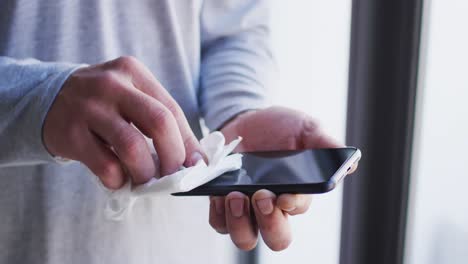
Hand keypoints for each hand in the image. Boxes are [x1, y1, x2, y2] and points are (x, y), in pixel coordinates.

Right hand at [43, 56, 203, 188]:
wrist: (48, 98)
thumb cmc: (102, 103)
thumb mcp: (130, 96)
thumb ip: (159, 120)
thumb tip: (194, 159)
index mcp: (133, 73)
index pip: (172, 110)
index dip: (188, 142)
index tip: (197, 165)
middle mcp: (112, 85)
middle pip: (159, 123)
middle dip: (173, 157)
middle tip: (172, 175)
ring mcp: (89, 108)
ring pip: (133, 147)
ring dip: (146, 172)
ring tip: (144, 179)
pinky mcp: (71, 133)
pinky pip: (106, 165)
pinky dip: (119, 180)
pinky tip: (118, 179)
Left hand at [209, 106, 354, 250]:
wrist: (246, 121)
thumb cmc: (280, 128)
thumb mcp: (304, 128)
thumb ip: (325, 144)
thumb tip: (352, 164)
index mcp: (297, 193)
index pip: (298, 210)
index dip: (293, 206)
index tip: (284, 195)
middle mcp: (273, 208)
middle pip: (276, 238)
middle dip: (270, 223)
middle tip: (261, 196)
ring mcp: (247, 209)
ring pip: (245, 238)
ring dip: (239, 221)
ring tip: (235, 195)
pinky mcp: (224, 205)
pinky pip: (219, 223)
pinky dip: (218, 214)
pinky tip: (220, 194)